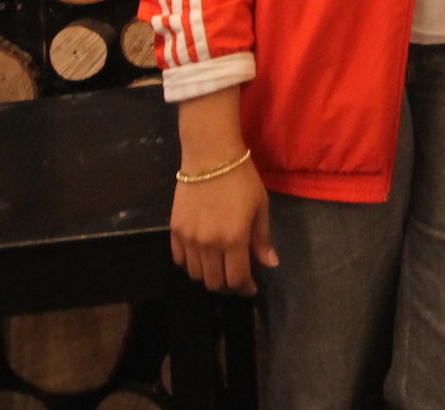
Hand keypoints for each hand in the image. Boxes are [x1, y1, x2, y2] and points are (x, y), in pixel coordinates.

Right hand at [171, 87, 277, 294]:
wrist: (210, 156)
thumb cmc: (242, 179)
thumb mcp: (260, 207)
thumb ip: (262, 239)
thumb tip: (269, 264)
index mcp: (234, 239)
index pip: (237, 278)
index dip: (245, 289)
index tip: (251, 288)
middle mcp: (208, 244)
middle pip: (214, 282)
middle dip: (227, 286)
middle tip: (235, 278)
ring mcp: (189, 238)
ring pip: (195, 274)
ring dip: (209, 276)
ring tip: (219, 266)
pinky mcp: (175, 230)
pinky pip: (179, 259)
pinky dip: (190, 264)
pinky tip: (201, 256)